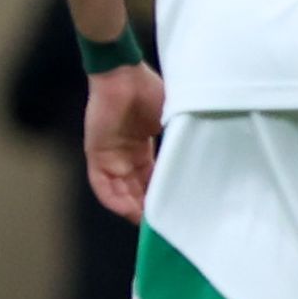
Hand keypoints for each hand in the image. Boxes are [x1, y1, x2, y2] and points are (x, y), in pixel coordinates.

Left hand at [82, 63, 165, 221]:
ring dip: (133, 208)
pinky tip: (129, 211)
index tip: (175, 210)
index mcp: (142, 147)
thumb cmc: (149, 90)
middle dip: (148, 208)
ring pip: (120, 192)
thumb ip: (178, 139)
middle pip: (136, 190)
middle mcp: (125, 156)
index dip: (161, 195)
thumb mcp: (170, 119)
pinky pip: (102, 185)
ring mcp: (110, 156)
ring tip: (149, 223)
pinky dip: (115, 199)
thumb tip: (201, 158)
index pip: (152, 180)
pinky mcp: (96, 154)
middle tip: (163, 224)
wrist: (123, 74)